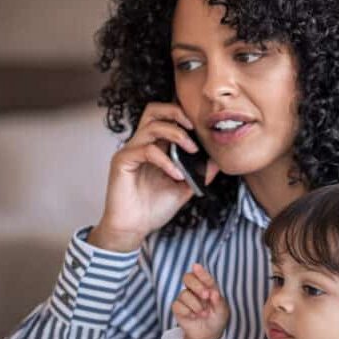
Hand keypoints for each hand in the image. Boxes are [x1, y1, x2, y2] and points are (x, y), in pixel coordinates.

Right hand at [88, 103, 218, 251]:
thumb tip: (216, 161)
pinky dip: (165, 160)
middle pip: (154, 110)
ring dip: (176, 134)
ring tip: (190, 151)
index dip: (182, 115)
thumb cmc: (152, 209)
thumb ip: (198, 174)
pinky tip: (175, 174)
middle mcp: (140, 145)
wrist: (133, 228)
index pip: (165, 117)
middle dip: (176, 112)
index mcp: (154, 147)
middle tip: (193, 128)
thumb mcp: (183, 189)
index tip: (202, 128)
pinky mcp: (122, 161)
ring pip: (152, 125)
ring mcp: (130, 151)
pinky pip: (146, 150)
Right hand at [172, 263, 229, 338]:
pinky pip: (177, 305)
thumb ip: (219, 302)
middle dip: (196, 285)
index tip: (196, 267)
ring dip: (195, 305)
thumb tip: (213, 292)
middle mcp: (194, 290)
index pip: (201, 275)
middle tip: (206, 296)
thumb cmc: (216, 319)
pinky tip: (193, 316)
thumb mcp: (222, 312)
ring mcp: (185, 299)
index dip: (199, 271)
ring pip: (184, 294)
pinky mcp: (178, 308)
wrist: (207, 334)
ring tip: (203, 314)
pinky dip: (187, 312)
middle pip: (187, 278)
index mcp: (206, 287)